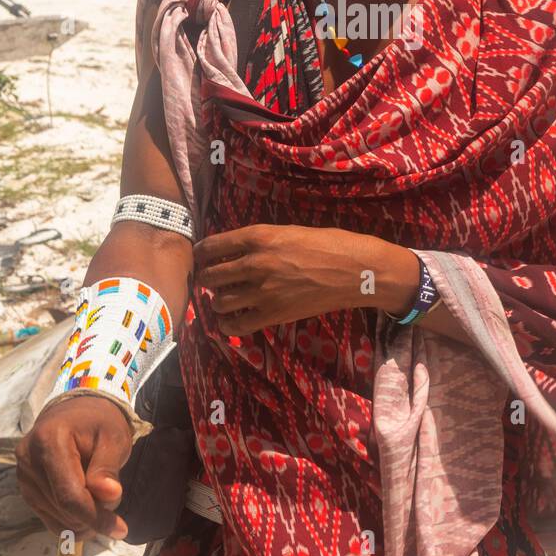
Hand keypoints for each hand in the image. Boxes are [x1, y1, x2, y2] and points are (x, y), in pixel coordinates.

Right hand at [15, 397, 132, 539]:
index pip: (69, 494)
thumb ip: (108, 467)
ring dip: (83, 520)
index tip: (120, 529)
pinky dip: (70, 521)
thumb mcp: (113, 437)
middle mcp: (28, 459)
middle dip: (92, 516)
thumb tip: (109, 496)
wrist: (77, 413)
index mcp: (49, 441)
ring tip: (100, 499)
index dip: (94, 517)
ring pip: (56, 518)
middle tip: (113, 504)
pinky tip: (86, 510)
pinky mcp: (26, 488)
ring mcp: (23, 475)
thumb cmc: (99, 423)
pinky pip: (49, 517)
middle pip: (63, 508)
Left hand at [194, 224, 419, 334]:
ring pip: (219, 301)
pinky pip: (235, 324)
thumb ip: (260, 241)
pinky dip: (227, 323)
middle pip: (210, 275)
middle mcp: (255, 263)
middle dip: (206, 277)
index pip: (212, 246)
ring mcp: (262, 291)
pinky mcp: (272, 315)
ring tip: (223, 297)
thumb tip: (234, 250)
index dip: (201, 252)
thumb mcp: (288, 231)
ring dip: (217, 299)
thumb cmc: (327, 244)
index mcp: (259, 237)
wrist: (355, 271)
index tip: (200, 257)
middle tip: (209, 279)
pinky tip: (230, 318)